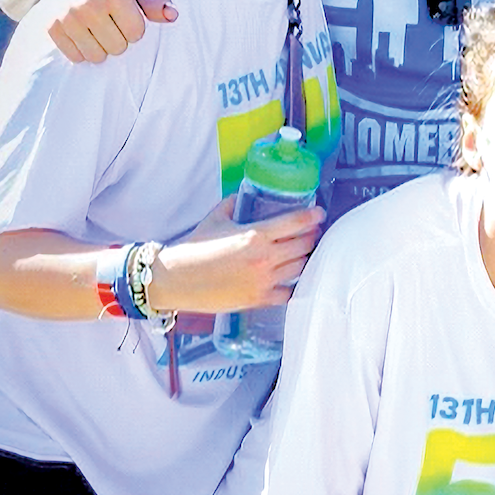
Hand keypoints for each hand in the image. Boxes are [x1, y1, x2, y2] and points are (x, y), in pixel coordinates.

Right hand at [47, 0, 177, 63]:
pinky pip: (76, 57)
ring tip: (99, 24)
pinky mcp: (51, 26)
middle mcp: (86, 6)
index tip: (127, 10)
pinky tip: (83, 29)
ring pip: (97, 57)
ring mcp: (65, 17)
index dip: (136, 24)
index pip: (136, 33)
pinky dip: (83, 48)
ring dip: (102, 44)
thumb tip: (172, 16)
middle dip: (120, 35)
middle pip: (118, 48)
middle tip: (111, 16)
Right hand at [148, 196, 326, 312]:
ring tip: (304, 253)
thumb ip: (233, 204)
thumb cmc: (194, 248)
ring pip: (301, 268)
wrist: (174, 280)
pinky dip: (294, 285)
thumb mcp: (216, 219)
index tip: (319, 213)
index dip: (312, 216)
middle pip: (304, 245)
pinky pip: (288, 293)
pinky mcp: (258, 300)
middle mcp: (264, 257)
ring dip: (305, 259)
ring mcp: (263, 281)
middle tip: (312, 233)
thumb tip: (243, 194)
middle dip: (311, 237)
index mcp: (255, 234)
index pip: (296, 222)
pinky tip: (293, 279)